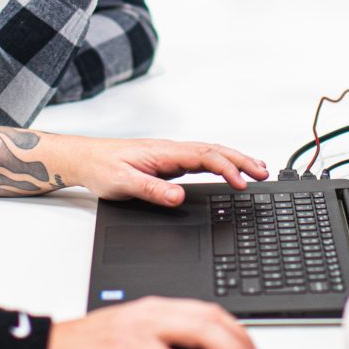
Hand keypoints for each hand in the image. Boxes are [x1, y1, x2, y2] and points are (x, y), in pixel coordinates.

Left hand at [56, 136, 267, 205]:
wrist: (84, 159)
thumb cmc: (101, 167)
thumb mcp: (123, 183)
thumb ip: (152, 190)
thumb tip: (178, 197)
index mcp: (164, 152)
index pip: (204, 156)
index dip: (227, 168)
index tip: (242, 182)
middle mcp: (171, 151)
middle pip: (213, 151)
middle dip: (241, 160)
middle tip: (264, 172)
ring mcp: (171, 156)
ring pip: (209, 154)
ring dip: (234, 160)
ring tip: (257, 169)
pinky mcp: (168, 164)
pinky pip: (200, 161)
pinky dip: (219, 164)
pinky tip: (228, 171)